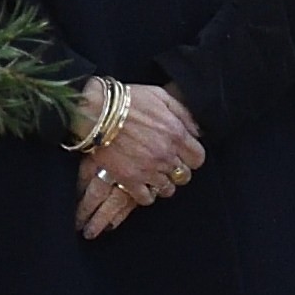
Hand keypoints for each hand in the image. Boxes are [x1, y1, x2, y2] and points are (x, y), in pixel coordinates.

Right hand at [75, 83, 203, 238]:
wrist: (96, 111)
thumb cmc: (128, 100)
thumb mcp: (161, 96)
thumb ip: (183, 113)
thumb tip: (197, 130)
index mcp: (176, 134)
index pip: (198, 158)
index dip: (192, 157)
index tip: (184, 155)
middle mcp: (166, 155)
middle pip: (184, 175)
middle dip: (178, 170)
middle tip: (167, 164)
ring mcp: (148, 170)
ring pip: (167, 189)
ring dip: (163, 183)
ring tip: (154, 175)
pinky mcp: (129, 179)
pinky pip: (146, 198)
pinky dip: (146, 194)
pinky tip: (142, 185)